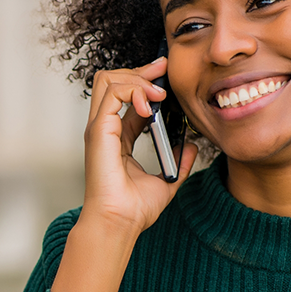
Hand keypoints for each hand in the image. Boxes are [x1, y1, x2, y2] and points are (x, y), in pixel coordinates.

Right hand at [49, 56, 199, 291]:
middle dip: (140, 70)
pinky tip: (150, 104)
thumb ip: (178, 162)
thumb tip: (191, 147)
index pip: (126, 96)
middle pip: (113, 80)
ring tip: (158, 92)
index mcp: (117, 137)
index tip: (165, 73)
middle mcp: (105, 128)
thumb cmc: (134, 209)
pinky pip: (112, 94)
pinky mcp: (99, 131)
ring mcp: (99, 128)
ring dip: (137, 78)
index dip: (145, 81)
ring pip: (109, 80)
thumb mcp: (166, 180)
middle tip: (163, 68)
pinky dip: (132, 90)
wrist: (121, 223)